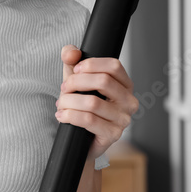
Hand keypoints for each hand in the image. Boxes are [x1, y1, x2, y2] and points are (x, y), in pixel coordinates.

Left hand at [56, 45, 138, 162]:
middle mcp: (129, 101)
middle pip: (103, 82)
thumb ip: (72, 61)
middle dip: (76, 82)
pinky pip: (89, 120)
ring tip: (61, 104)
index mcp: (125, 85)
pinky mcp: (113, 134)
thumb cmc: (82, 107)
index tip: (76, 69)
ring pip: (93, 103)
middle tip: (64, 89)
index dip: (92, 64)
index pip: (114, 66)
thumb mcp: (76, 81)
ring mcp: (123, 119)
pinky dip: (70, 115)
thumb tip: (71, 52)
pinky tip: (62, 115)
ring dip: (69, 101)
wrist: (81, 139)